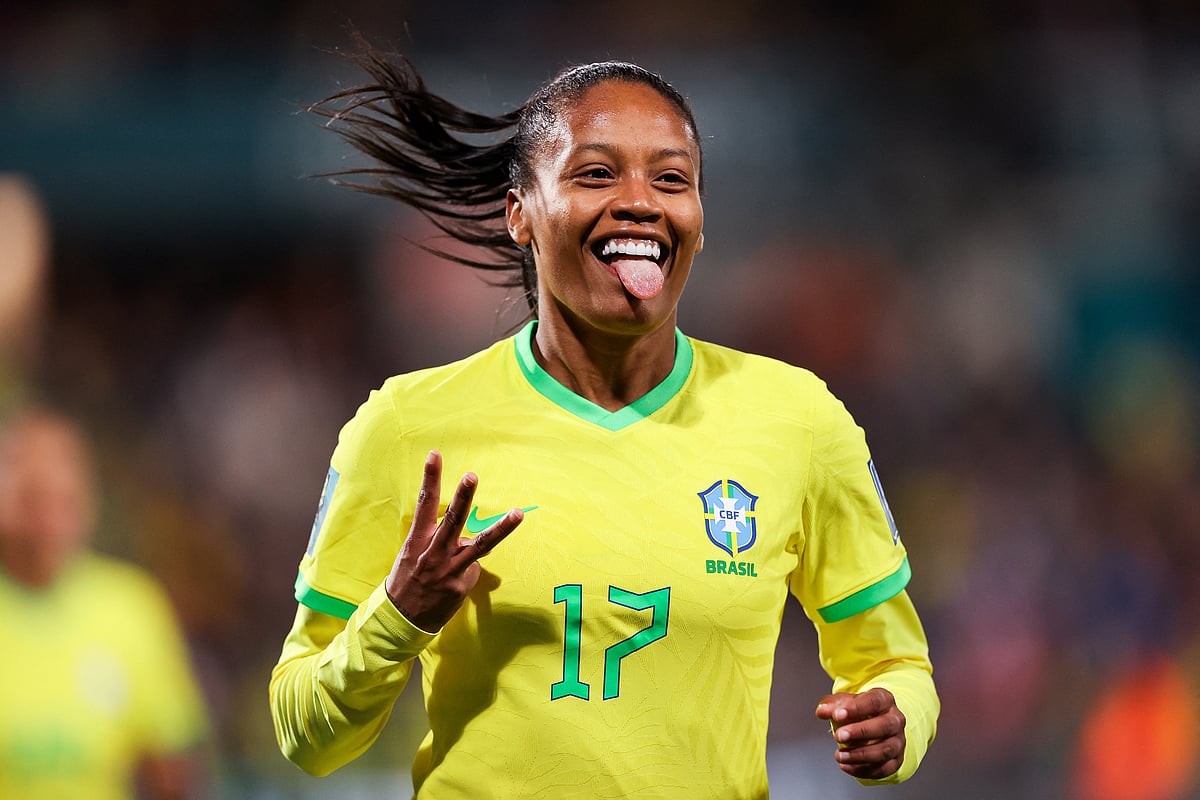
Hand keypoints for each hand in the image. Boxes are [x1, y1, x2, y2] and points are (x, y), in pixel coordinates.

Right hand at [385, 450, 523, 631]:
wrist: (400, 619)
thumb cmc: (408, 580)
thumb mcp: (414, 555)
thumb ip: (438, 540)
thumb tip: (468, 538)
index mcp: (417, 540)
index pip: (424, 504)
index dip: (430, 478)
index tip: (435, 455)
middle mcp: (432, 552)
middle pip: (452, 520)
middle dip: (463, 497)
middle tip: (471, 476)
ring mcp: (448, 570)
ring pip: (479, 546)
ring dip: (501, 528)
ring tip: (518, 513)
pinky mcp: (460, 586)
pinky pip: (474, 570)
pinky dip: (470, 570)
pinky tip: (456, 581)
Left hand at [815, 688, 905, 780]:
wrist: (875, 723)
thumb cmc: (860, 711)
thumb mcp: (845, 702)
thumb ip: (832, 705)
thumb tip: (822, 711)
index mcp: (885, 700)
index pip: (874, 701)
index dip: (856, 708)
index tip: (837, 715)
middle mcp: (895, 720)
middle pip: (884, 726)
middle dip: (860, 732)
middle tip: (839, 736)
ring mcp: (898, 741)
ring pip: (885, 750)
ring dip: (860, 755)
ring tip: (840, 755)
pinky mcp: (897, 759)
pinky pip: (884, 769)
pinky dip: (864, 770)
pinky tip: (847, 766)